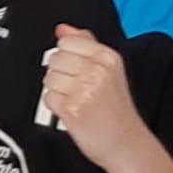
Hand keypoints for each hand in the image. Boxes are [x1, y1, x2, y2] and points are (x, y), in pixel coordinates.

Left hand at [40, 25, 150, 172]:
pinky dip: (55, 106)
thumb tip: (62, 28)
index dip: (67, 57)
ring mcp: (84, 89)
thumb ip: (85, 44)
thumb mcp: (109, 70)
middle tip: (77, 88)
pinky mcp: (72, 108)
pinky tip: (71, 110)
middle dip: (61, 74)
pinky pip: (48, 97)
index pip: (67, 41)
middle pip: (55, 59)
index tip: (77, 69)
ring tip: (75, 100)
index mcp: (108, 58)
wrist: (125, 143)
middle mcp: (97, 71)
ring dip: (58, 91)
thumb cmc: (116, 110)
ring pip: (49, 78)